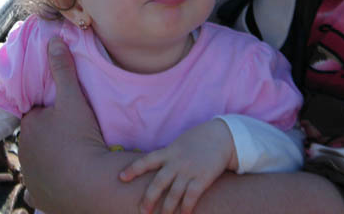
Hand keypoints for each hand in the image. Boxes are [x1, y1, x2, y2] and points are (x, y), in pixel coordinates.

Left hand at [19, 37, 106, 210]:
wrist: (91, 183)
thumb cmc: (80, 138)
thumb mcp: (73, 99)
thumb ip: (63, 70)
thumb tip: (54, 40)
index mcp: (29, 127)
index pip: (37, 114)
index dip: (51, 112)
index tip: (67, 115)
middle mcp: (24, 153)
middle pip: (38, 137)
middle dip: (50, 134)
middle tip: (74, 134)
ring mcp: (31, 177)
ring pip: (39, 161)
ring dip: (51, 157)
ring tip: (73, 154)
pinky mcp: (40, 196)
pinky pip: (41, 187)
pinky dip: (50, 182)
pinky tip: (62, 179)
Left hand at [118, 119, 236, 213]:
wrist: (222, 136)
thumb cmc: (199, 139)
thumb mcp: (179, 143)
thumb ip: (168, 155)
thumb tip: (156, 165)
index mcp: (169, 151)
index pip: (146, 161)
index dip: (133, 169)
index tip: (121, 177)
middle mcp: (176, 162)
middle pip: (158, 182)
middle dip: (149, 198)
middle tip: (142, 211)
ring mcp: (189, 170)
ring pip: (174, 193)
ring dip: (167, 208)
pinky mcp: (203, 178)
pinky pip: (191, 196)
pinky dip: (186, 207)